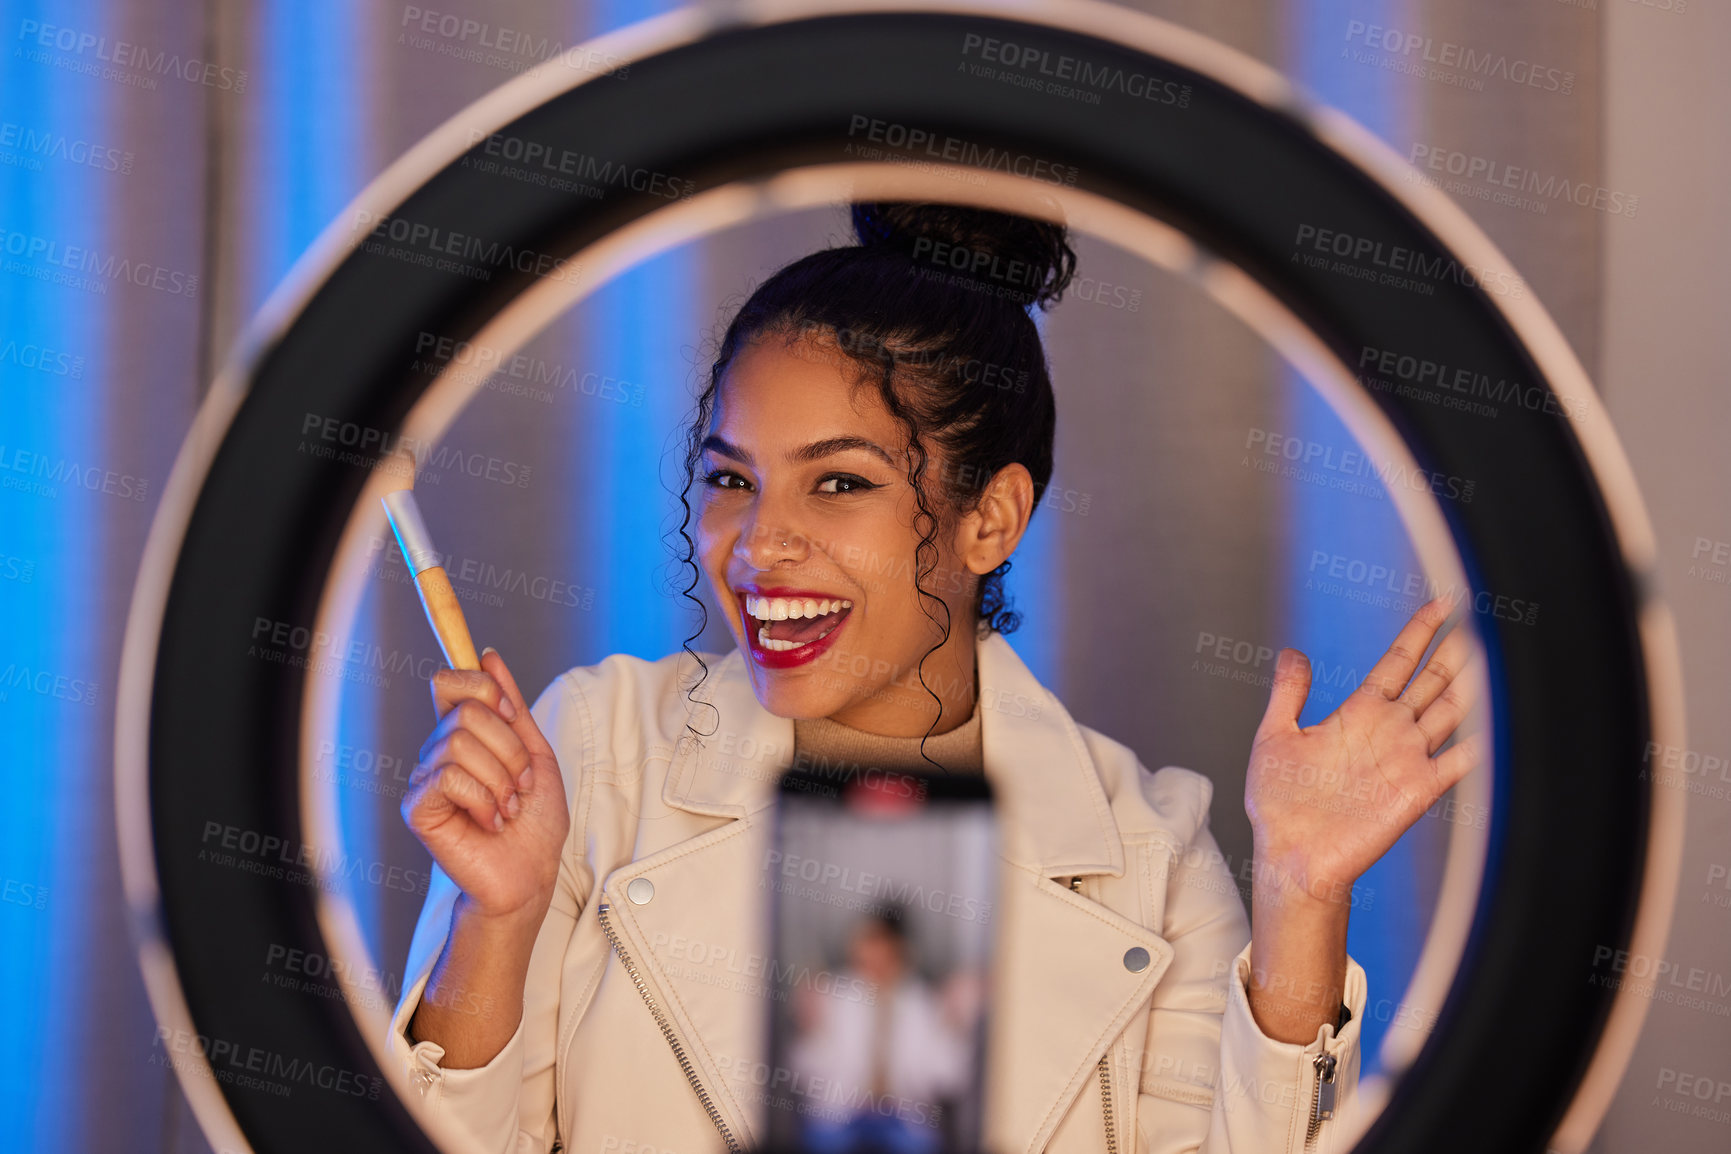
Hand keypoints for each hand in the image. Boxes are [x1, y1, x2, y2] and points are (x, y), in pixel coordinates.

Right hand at [401, 647, 569, 923]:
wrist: (530, 875)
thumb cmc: (534, 822)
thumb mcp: (537, 753)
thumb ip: (513, 706)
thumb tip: (488, 655)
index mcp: (465, 734)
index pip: (451, 680)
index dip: (485, 688)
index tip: (512, 715)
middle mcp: (439, 751)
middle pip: (466, 710)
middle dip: (509, 749)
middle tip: (520, 785)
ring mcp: (425, 778)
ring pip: (461, 742)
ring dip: (501, 779)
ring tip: (507, 808)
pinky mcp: (419, 808)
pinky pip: (449, 776)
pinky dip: (484, 800)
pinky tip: (491, 822)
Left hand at [1245, 596, 1485, 908]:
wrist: (1290, 857)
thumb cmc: (1280, 805)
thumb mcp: (1275, 736)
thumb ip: (1288, 694)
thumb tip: (1293, 652)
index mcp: (1359, 714)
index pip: (1399, 663)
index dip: (1420, 632)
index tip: (1442, 603)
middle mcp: (1390, 732)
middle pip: (1433, 681)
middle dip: (1456, 651)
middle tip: (1482, 617)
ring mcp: (1407, 760)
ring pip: (1451, 712)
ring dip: (1473, 686)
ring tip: (1495, 653)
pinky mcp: (1416, 792)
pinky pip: (1456, 762)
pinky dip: (1478, 744)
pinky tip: (1495, 723)